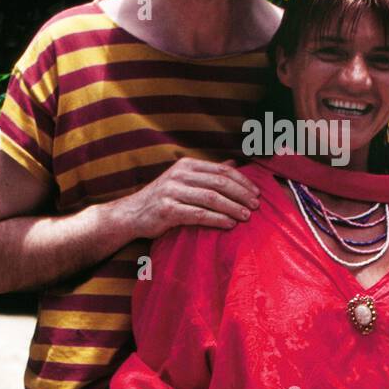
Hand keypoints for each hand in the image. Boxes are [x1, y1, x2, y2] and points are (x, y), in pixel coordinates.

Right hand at [127, 157, 261, 237]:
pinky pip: (198, 214)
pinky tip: (229, 224)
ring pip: (211, 198)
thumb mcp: (184, 179)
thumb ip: (208, 173)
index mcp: (187, 165)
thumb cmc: (163, 198)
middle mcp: (179, 175)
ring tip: (246, 216)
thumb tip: (233, 164)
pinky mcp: (168, 210)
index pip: (222, 170)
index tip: (256, 193)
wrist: (132, 214)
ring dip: (233, 208)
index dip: (242, 181)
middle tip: (256, 206)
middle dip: (241, 194)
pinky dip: (217, 219)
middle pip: (219, 183)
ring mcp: (172, 191)